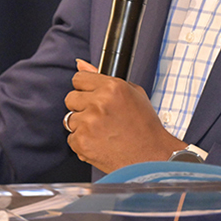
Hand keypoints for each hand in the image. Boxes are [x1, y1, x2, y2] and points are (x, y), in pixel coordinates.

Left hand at [64, 59, 184, 172]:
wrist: (151, 156)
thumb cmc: (144, 126)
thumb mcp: (133, 93)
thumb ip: (103, 77)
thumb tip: (80, 63)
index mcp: (112, 87)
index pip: (78, 78)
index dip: (85, 88)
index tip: (91, 96)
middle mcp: (99, 102)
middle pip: (70, 98)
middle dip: (82, 107)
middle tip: (100, 117)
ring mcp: (88, 123)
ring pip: (69, 119)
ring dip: (82, 125)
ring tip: (102, 132)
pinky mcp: (82, 142)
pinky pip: (71, 138)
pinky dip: (82, 142)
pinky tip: (100, 144)